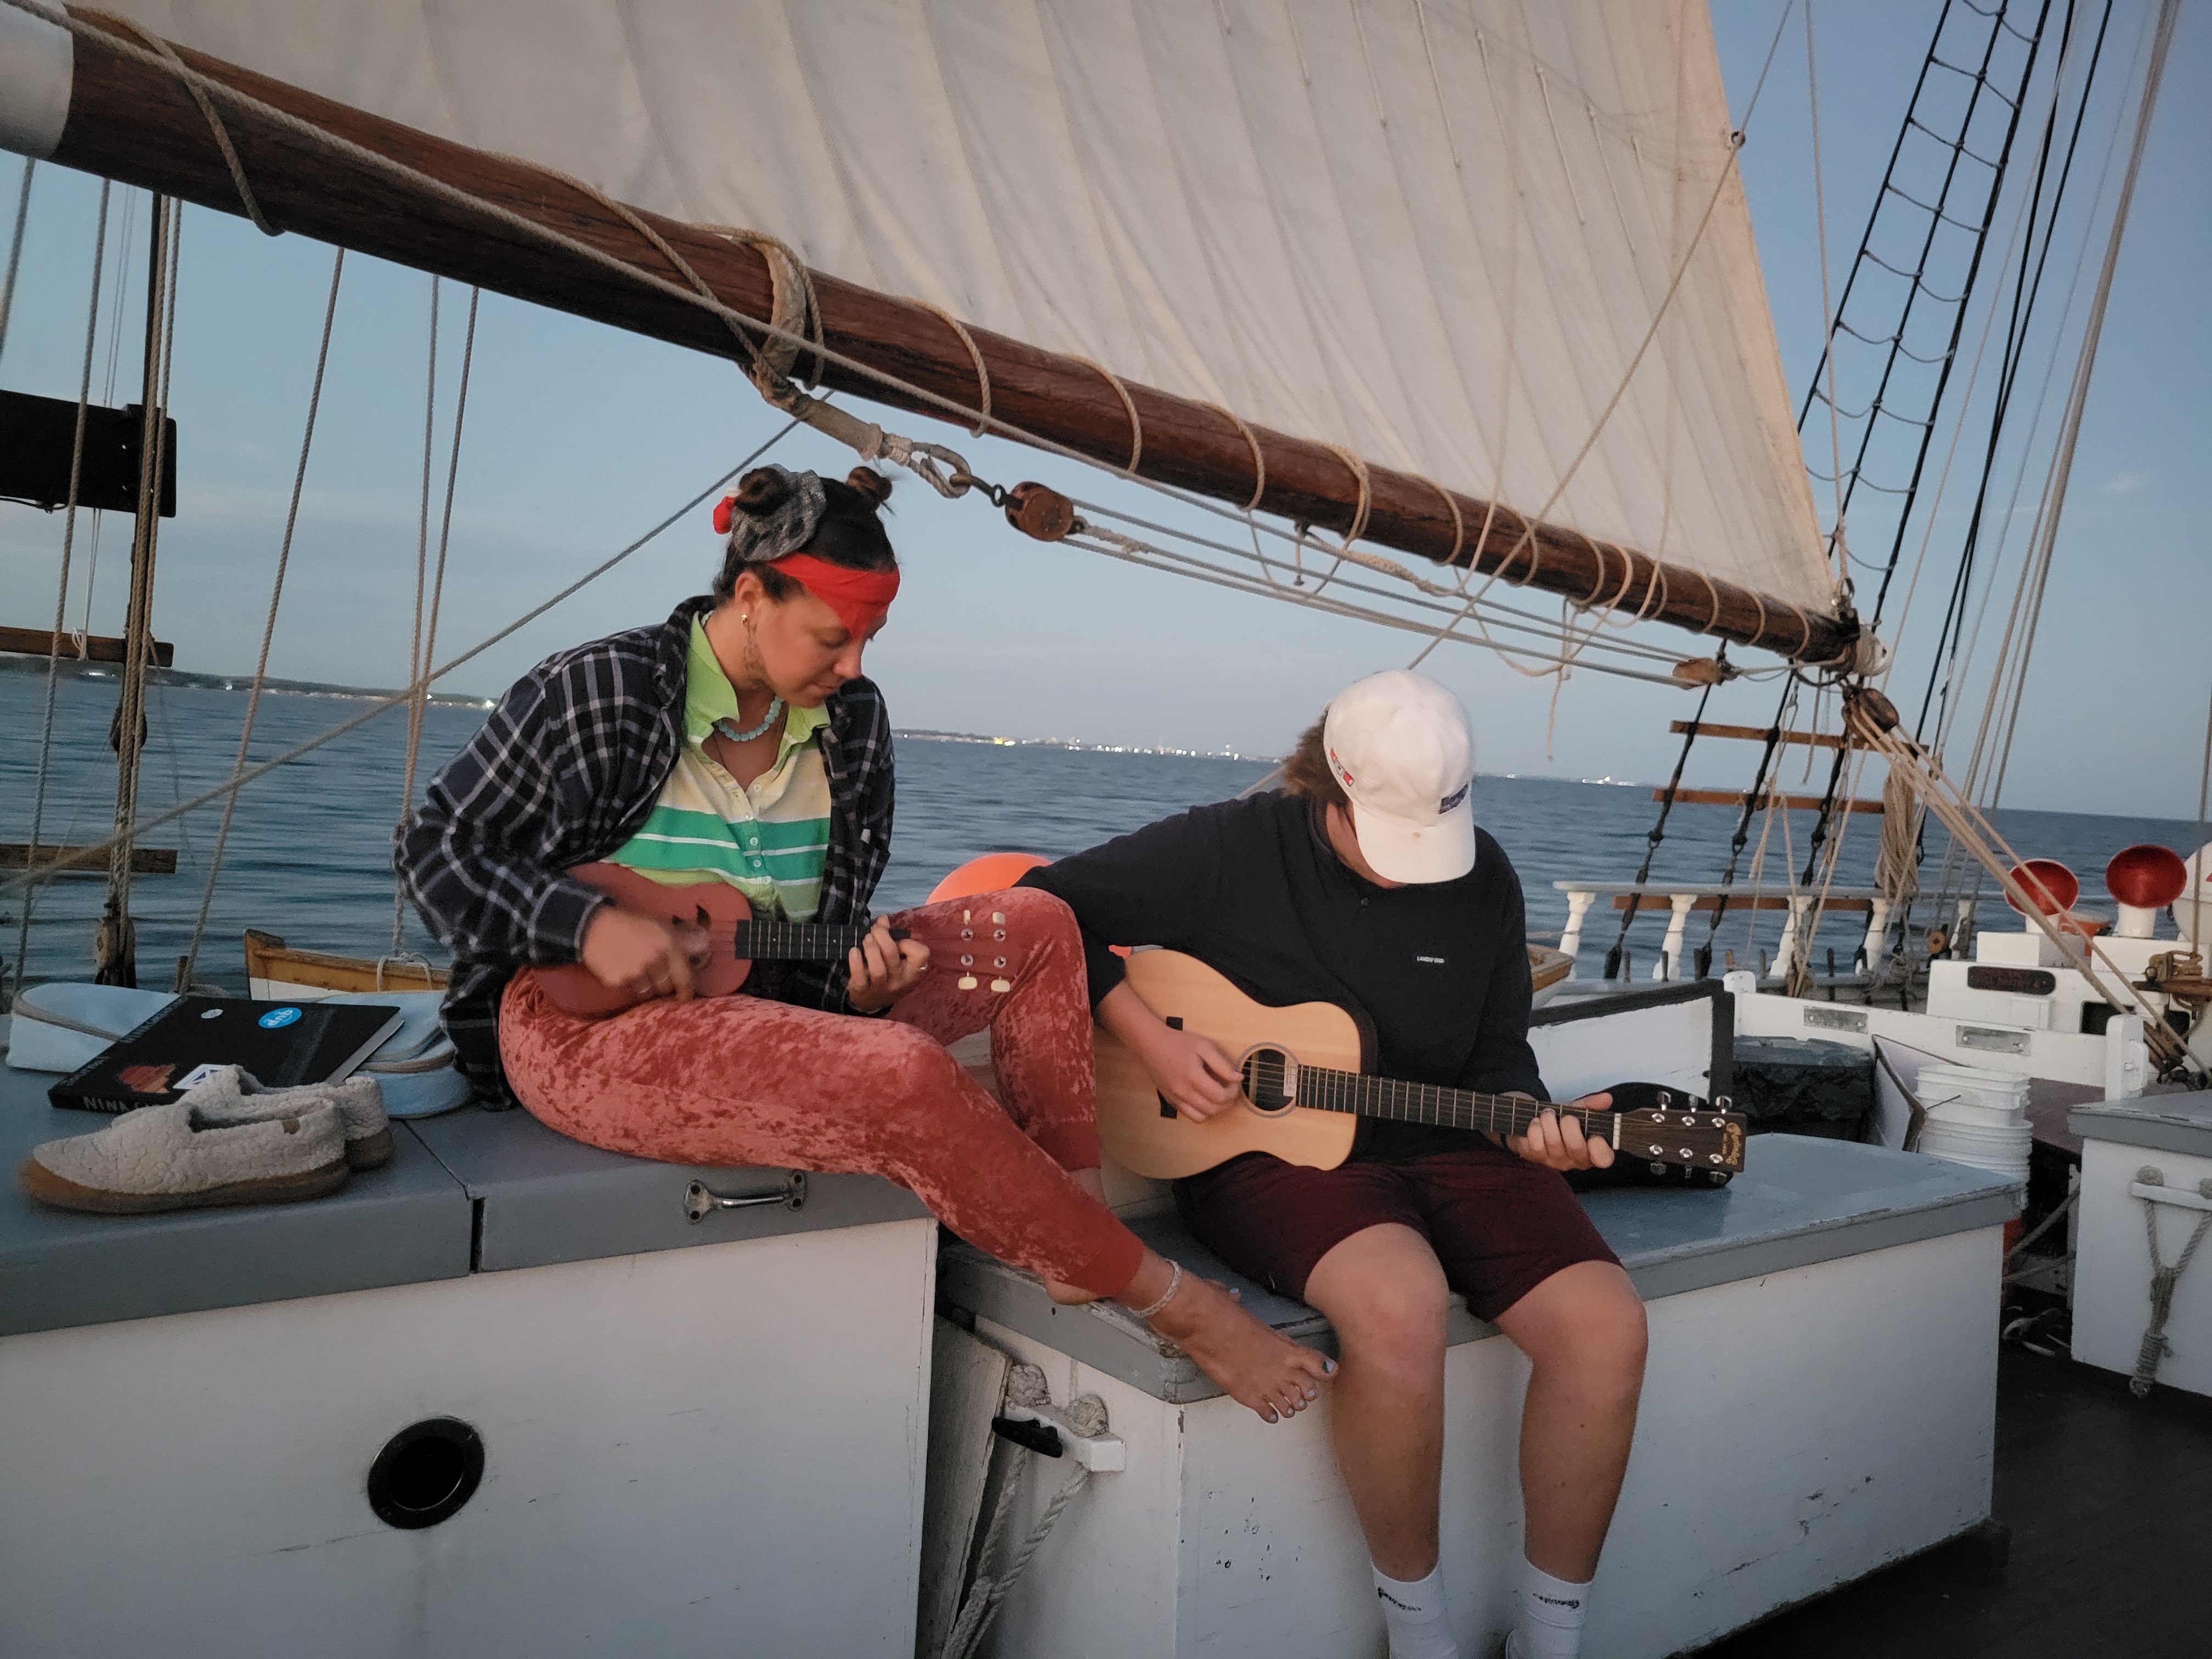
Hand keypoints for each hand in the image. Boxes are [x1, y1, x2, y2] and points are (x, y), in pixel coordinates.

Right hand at [579, 906, 695, 1002]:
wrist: (595, 926)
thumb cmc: (631, 925)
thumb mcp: (660, 927)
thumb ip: (682, 941)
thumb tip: (704, 950)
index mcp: (669, 946)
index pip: (684, 978)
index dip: (686, 991)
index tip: (684, 998)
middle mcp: (654, 961)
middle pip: (665, 988)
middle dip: (662, 984)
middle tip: (654, 976)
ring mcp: (635, 973)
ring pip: (647, 992)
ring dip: (645, 986)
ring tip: (636, 971)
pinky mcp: (617, 981)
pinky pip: (628, 990)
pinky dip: (626, 983)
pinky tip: (621, 969)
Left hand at [847, 916, 929, 1011]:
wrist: (871, 1002)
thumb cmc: (888, 974)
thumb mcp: (899, 961)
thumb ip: (893, 940)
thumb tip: (883, 919)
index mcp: (912, 972)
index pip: (921, 954)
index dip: (908, 942)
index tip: (898, 942)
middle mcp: (899, 981)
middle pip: (892, 953)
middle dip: (881, 935)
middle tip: (874, 931)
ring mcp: (881, 987)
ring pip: (878, 968)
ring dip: (870, 947)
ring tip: (866, 940)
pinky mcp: (863, 991)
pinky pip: (860, 977)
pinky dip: (855, 962)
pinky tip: (854, 951)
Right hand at [1139, 1021, 1244, 1121]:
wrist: (1151, 1045)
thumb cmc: (1178, 1043)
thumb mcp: (1204, 1046)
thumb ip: (1222, 1064)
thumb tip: (1238, 1078)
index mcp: (1193, 1077)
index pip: (1220, 1096)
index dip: (1233, 1092)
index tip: (1235, 1082)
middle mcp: (1183, 1092)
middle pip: (1214, 1109)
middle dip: (1228, 1102)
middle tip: (1231, 1090)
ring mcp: (1176, 1099)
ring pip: (1203, 1116)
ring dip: (1216, 1109)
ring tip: (1220, 1096)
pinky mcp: (1171, 1101)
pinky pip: (1191, 1115)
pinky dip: (1202, 1112)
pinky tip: (1205, 1099)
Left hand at [1506, 1092, 1615, 1170]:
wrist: (1537, 1123)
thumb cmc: (1562, 1122)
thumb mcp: (1579, 1111)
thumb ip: (1593, 1105)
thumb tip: (1606, 1098)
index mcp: (1592, 1151)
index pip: (1603, 1159)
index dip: (1600, 1148)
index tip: (1595, 1136)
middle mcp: (1576, 1159)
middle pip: (1576, 1146)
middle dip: (1569, 1124)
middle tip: (1566, 1116)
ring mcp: (1556, 1161)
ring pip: (1554, 1143)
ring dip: (1549, 1121)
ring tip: (1548, 1114)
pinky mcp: (1537, 1158)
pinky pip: (1536, 1145)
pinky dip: (1535, 1129)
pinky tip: (1536, 1122)